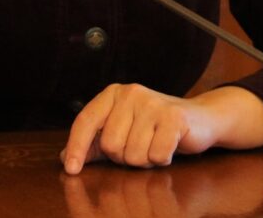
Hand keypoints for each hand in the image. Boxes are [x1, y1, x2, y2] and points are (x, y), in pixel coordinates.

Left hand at [61, 84, 215, 174]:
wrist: (198, 118)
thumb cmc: (153, 128)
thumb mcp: (121, 131)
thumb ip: (93, 144)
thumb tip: (64, 157)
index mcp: (113, 94)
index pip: (86, 120)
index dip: (76, 146)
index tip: (71, 170)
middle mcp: (130, 93)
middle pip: (110, 145)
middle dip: (124, 156)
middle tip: (140, 146)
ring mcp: (153, 103)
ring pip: (133, 154)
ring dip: (145, 160)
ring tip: (155, 145)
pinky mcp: (174, 117)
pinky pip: (156, 156)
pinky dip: (162, 159)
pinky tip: (169, 146)